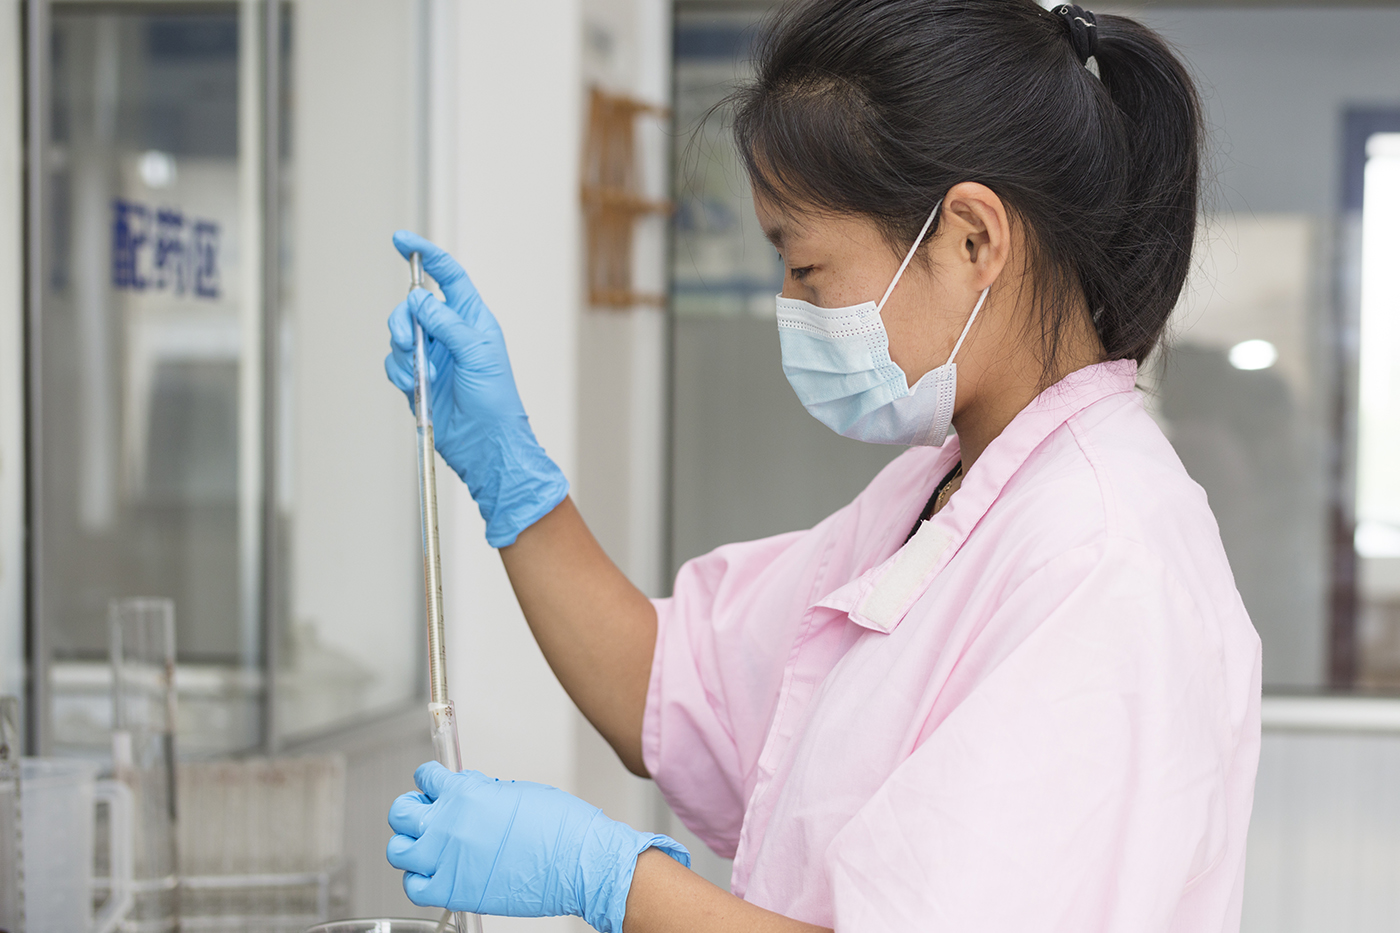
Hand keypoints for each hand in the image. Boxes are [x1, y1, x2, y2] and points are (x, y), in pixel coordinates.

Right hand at [384, 231, 567, 546]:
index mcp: (473, 319)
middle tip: (406, 341)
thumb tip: (420, 299)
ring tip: (417, 374)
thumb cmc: (495, 401)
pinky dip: (399, 371)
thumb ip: (447, 323)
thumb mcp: (477, 354)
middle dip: (404, 319)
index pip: (448, 277)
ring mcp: (434, 356)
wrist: (486, 444)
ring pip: (400, 334)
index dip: (427, 256)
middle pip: (414, 306)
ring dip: (401, 351)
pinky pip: (395, 362)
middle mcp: (451, 333)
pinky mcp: (419, 379)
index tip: (401, 240)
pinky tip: (413, 387)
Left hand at [387, 762, 689, 931]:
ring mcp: (447, 860)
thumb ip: (480, 792)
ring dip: (409, 844)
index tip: (434, 786)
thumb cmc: (559, 827)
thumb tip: (466, 793)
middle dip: (411, 809)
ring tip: (425, 844)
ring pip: (398, 850)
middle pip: (400, 813)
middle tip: (424, 812)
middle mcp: (449, 824)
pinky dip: (418, 879)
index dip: (429, 781)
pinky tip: (433, 873)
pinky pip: (415, 887)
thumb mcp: (515, 792)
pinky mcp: (454, 891)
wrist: (577, 861)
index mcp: (465, 793)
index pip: (425, 778)